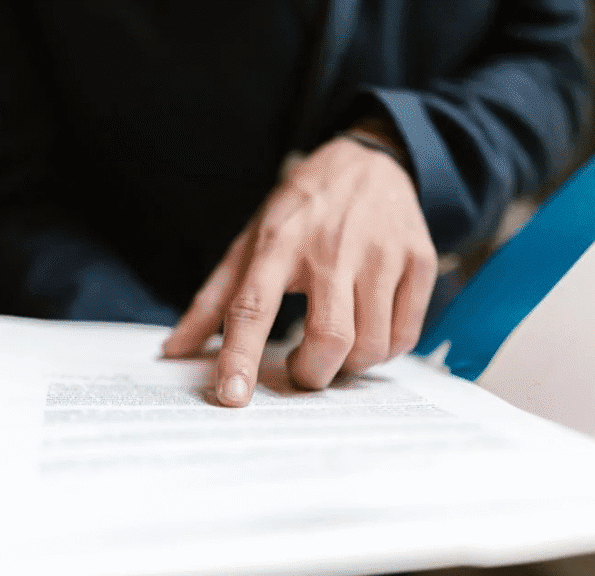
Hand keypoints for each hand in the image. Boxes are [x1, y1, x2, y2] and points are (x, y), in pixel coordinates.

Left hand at [163, 128, 437, 406]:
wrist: (370, 161)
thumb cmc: (302, 211)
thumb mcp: (250, 242)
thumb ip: (212, 300)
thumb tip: (174, 351)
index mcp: (278, 243)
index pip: (253, 307)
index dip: (240, 356)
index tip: (232, 396)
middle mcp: (331, 247)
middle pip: (329, 339)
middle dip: (313, 374)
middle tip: (304, 369)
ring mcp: (381, 253)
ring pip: (370, 345)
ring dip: (349, 366)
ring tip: (336, 348)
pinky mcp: (419, 261)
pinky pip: (405, 336)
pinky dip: (383, 351)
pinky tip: (368, 332)